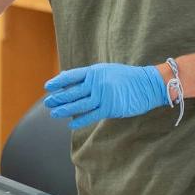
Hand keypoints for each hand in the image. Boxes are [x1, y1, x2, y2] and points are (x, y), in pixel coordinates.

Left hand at [44, 63, 167, 129]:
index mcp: (94, 71)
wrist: (147, 84)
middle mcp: (97, 83)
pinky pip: (91, 115)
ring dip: (65, 110)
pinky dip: (80, 120)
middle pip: (72, 92)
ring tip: (54, 113)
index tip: (48, 87)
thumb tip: (70, 80)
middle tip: (47, 102)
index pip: (71, 76)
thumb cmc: (126, 77)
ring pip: (79, 104)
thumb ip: (89, 76)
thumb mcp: (106, 70)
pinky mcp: (110, 108)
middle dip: (58, 97)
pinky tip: (70, 124)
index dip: (58, 82)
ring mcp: (103, 95)